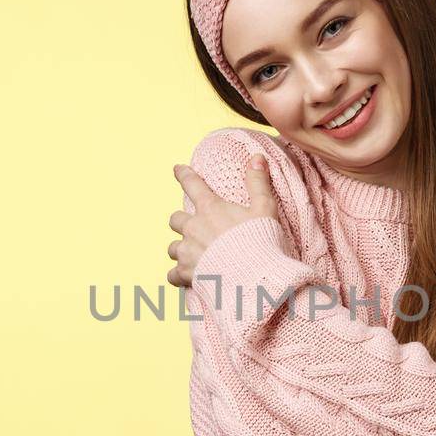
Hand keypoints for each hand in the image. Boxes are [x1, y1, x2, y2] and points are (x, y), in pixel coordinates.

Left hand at [167, 154, 279, 287]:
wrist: (253, 278)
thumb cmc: (261, 242)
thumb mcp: (264, 209)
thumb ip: (258, 182)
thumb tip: (257, 156)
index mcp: (210, 209)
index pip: (192, 184)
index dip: (184, 175)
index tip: (177, 169)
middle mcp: (193, 228)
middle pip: (175, 219)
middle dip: (183, 222)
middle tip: (194, 228)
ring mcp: (187, 251)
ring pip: (172, 248)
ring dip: (180, 250)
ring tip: (192, 255)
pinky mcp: (186, 273)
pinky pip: (172, 274)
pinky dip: (178, 276)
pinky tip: (186, 278)